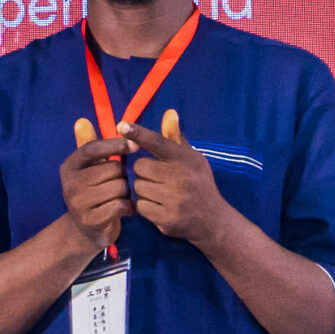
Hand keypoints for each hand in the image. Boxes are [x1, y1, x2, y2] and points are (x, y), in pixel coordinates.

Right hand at [59, 117, 133, 250]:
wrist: (87, 231)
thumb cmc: (94, 192)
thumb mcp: (90, 168)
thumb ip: (89, 144)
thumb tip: (81, 120)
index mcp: (69, 166)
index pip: (92, 148)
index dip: (115, 144)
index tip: (135, 145)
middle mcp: (70, 184)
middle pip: (112, 169)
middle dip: (123, 176)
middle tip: (119, 184)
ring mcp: (78, 203)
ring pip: (119, 187)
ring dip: (126, 192)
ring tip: (120, 197)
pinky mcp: (91, 220)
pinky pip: (120, 205)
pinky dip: (128, 207)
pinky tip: (125, 210)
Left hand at [120, 109, 230, 247]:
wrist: (213, 220)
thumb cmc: (198, 183)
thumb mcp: (192, 158)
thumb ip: (175, 137)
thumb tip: (169, 112)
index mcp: (187, 159)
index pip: (158, 142)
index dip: (139, 133)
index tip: (121, 126)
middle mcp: (182, 177)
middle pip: (140, 167)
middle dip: (145, 172)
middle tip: (159, 178)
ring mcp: (175, 199)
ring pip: (138, 187)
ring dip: (144, 189)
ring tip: (161, 193)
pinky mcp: (168, 218)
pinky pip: (140, 206)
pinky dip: (146, 206)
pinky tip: (160, 206)